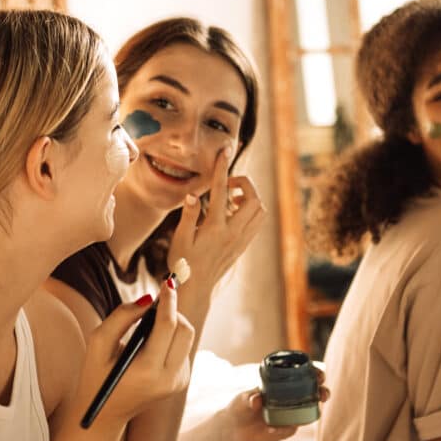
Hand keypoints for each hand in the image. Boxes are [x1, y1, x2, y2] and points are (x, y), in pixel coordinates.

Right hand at [75, 278, 194, 425]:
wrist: (105, 414)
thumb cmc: (97, 374)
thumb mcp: (99, 343)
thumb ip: (121, 317)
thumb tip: (148, 299)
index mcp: (148, 371)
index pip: (168, 327)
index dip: (168, 301)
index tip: (167, 282)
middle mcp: (169, 379)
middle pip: (185, 330)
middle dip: (173, 311)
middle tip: (156, 303)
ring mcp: (178, 382)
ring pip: (187, 338)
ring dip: (172, 324)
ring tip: (148, 326)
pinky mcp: (182, 381)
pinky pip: (182, 349)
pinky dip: (170, 339)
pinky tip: (150, 346)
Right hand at [168, 147, 265, 293]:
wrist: (196, 289)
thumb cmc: (183, 264)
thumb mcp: (180, 239)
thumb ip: (189, 215)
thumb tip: (194, 194)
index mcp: (215, 228)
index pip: (221, 191)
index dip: (222, 168)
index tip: (224, 152)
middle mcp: (233, 233)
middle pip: (253, 199)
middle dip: (244, 183)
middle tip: (227, 184)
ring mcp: (241, 240)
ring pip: (260, 211)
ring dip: (250, 197)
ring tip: (231, 199)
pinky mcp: (243, 246)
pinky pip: (257, 222)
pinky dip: (251, 210)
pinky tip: (233, 213)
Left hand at [221, 371, 330, 440]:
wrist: (235, 429)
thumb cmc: (240, 407)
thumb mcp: (243, 399)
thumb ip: (250, 399)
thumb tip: (256, 401)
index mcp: (282, 383)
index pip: (303, 374)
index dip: (314, 372)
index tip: (318, 373)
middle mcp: (290, 397)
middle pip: (313, 391)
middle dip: (323, 390)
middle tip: (323, 392)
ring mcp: (291, 413)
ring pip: (310, 409)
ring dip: (317, 407)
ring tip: (316, 407)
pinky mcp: (288, 428)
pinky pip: (293, 426)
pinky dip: (287, 427)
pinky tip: (272, 429)